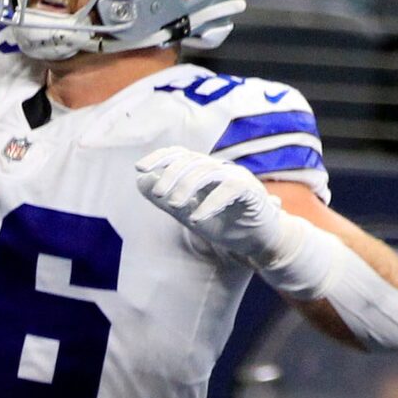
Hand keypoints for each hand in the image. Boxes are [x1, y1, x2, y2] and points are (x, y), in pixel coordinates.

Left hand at [136, 147, 290, 268]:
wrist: (258, 242)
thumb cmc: (225, 224)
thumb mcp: (189, 214)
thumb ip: (166, 200)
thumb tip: (140, 182)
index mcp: (203, 172)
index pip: (180, 155)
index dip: (160, 158)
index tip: (139, 169)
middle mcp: (219, 170)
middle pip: (192, 161)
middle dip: (172, 174)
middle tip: (159, 194)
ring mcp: (236, 178)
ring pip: (208, 172)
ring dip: (188, 187)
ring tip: (174, 205)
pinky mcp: (251, 192)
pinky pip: (230, 189)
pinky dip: (211, 203)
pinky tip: (196, 218)